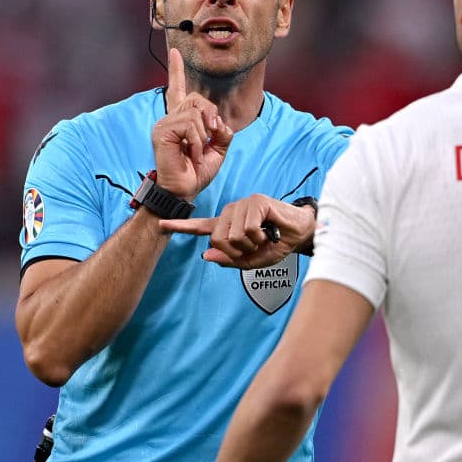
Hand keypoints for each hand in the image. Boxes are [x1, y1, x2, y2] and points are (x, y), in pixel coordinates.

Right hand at [151, 48, 233, 199]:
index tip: (175, 52)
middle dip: (211, 116)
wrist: (183, 191)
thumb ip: (222, 132)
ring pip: (196, 113)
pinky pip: (190, 126)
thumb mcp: (218, 150)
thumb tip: (218, 122)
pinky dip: (198, 142)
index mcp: (181, 120)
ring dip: (204, 135)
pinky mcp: (162, 131)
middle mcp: (170, 118)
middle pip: (197, 99)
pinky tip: (192, 154)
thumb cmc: (196, 172)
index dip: (176, 71)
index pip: (178, 90)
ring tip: (198, 152)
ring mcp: (164, 123)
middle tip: (212, 136)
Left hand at [160, 194, 316, 268]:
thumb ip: (230, 260)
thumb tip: (206, 255)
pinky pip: (247, 228)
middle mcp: (232, 212)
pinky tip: (269, 230)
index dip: (181, 226)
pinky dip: (260, 236)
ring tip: (264, 236)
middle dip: (237, 251)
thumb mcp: (253, 260)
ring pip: (232, 235)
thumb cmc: (278, 244)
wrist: (301, 233)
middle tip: (255, 247)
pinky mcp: (255, 202)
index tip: (161, 223)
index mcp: (228, 225)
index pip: (201, 226)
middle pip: (217, 239)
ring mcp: (242, 205)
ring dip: (251, 244)